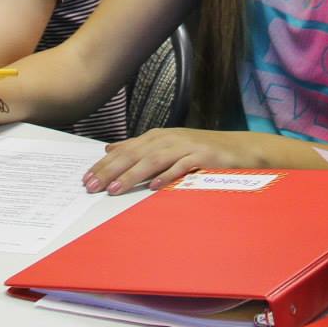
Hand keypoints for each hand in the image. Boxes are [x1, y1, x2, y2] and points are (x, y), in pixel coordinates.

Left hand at [82, 127, 260, 193]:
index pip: (125, 150)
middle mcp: (169, 139)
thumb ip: (139, 147)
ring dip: (133, 175)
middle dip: (111, 171)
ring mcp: (187, 147)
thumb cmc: (200, 151)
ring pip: (154, 160)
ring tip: (115, 189)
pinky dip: (168, 176)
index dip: (104, 165)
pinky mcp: (204, 157)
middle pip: (134, 154)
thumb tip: (109, 149)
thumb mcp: (167, 146)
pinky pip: (183, 167)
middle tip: (92, 187)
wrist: (241, 149)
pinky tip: (154, 187)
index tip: (86, 179)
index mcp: (157, 137)